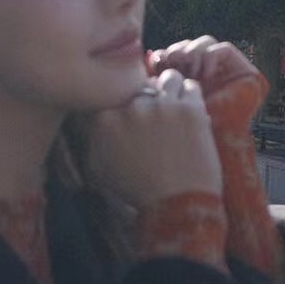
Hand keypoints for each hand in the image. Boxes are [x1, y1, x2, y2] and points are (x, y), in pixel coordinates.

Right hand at [86, 69, 224, 210]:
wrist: (177, 205)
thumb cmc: (137, 191)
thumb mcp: (100, 169)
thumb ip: (93, 139)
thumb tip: (94, 120)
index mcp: (104, 120)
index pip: (108, 91)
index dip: (120, 99)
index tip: (128, 108)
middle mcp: (131, 106)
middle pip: (138, 84)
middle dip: (145, 97)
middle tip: (154, 113)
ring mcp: (162, 105)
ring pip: (166, 79)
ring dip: (168, 90)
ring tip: (172, 106)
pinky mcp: (190, 109)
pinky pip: (190, 87)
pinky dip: (189, 95)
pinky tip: (188, 109)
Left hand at [144, 37, 268, 133]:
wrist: (209, 155)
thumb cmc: (183, 135)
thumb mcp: (164, 102)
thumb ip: (157, 82)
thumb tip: (151, 55)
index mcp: (186, 81)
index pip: (173, 53)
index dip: (164, 56)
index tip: (155, 65)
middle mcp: (206, 75)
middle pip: (188, 45)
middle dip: (176, 53)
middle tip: (172, 66)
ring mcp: (226, 74)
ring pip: (204, 43)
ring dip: (192, 53)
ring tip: (190, 72)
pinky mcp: (245, 72)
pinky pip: (223, 49)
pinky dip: (210, 57)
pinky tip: (206, 75)